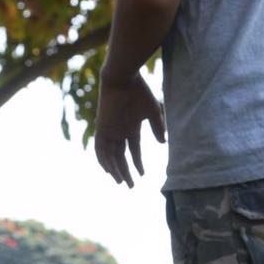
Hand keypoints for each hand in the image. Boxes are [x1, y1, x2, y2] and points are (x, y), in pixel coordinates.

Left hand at [94, 72, 164, 187]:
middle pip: (120, 157)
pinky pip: (100, 149)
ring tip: (121, 182)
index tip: (143, 175)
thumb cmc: (139, 91)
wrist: (123, 77)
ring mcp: (109, 131)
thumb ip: (157, 127)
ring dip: (115, 169)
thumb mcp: (152, 111)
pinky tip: (108, 170)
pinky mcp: (101, 128)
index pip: (133, 151)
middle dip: (125, 172)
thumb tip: (163, 143)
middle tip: (131, 186)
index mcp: (131, 128)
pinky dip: (103, 160)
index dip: (137, 163)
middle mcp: (118, 132)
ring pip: (110, 156)